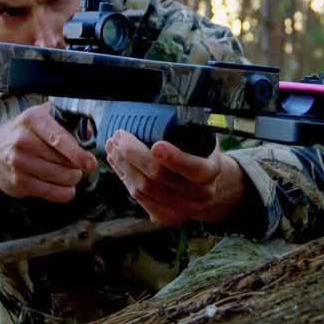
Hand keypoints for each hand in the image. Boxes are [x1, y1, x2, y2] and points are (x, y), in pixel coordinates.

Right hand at [0, 103, 97, 215]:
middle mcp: (22, 140)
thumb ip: (64, 120)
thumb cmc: (24, 133)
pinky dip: (64, 193)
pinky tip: (66, 188)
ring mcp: (18, 163)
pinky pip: (51, 193)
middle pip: (63, 161)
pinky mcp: (18, 183)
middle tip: (79, 166)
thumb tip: (89, 134)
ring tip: (72, 175)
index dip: (77, 153)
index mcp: (33, 119)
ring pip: (59, 178)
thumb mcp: (39, 118)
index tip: (90, 163)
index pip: (59, 138)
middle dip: (77, 167)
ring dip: (72, 179)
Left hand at [104, 130, 247, 225]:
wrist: (205, 183)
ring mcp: (182, 210)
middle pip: (158, 178)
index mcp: (211, 172)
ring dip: (123, 166)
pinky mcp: (165, 217)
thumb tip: (159, 106)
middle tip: (119, 136)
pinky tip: (117, 162)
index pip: (192, 167)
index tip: (156, 145)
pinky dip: (124, 178)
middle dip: (133, 155)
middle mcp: (200, 195)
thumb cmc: (199, 152)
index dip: (173, 158)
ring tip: (112, 146)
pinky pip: (138, 199)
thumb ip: (188, 128)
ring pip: (143, 189)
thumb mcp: (202, 137)